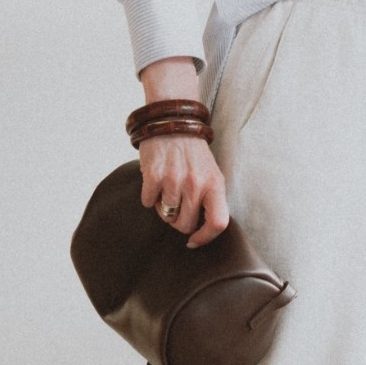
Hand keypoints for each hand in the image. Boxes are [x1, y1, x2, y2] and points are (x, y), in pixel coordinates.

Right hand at [139, 133, 229, 247]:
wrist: (173, 123)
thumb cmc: (193, 155)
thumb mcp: (212, 174)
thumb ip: (210, 200)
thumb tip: (202, 231)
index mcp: (215, 184)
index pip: (218, 223)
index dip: (205, 238)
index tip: (193, 241)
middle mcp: (196, 183)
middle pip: (185, 225)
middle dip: (178, 220)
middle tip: (177, 205)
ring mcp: (174, 180)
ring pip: (165, 216)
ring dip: (163, 207)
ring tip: (167, 189)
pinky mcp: (154, 175)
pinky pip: (148, 203)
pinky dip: (149, 196)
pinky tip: (155, 181)